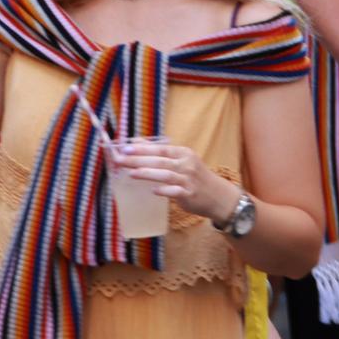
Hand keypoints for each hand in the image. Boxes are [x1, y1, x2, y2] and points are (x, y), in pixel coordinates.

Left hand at [121, 142, 242, 222]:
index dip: (143, 148)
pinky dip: (165, 191)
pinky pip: (176, 192)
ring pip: (166, 175)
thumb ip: (160, 152)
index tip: (125, 148)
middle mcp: (187, 164)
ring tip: (131, 173)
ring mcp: (189, 180)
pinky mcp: (190, 194)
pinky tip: (154, 191)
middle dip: (138, 160)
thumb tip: (135, 142)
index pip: (161, 149)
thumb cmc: (195, 177)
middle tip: (120, 160)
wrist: (218, 196)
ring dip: (148, 174)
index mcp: (184, 154)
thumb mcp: (181, 160)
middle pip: (160, 161)